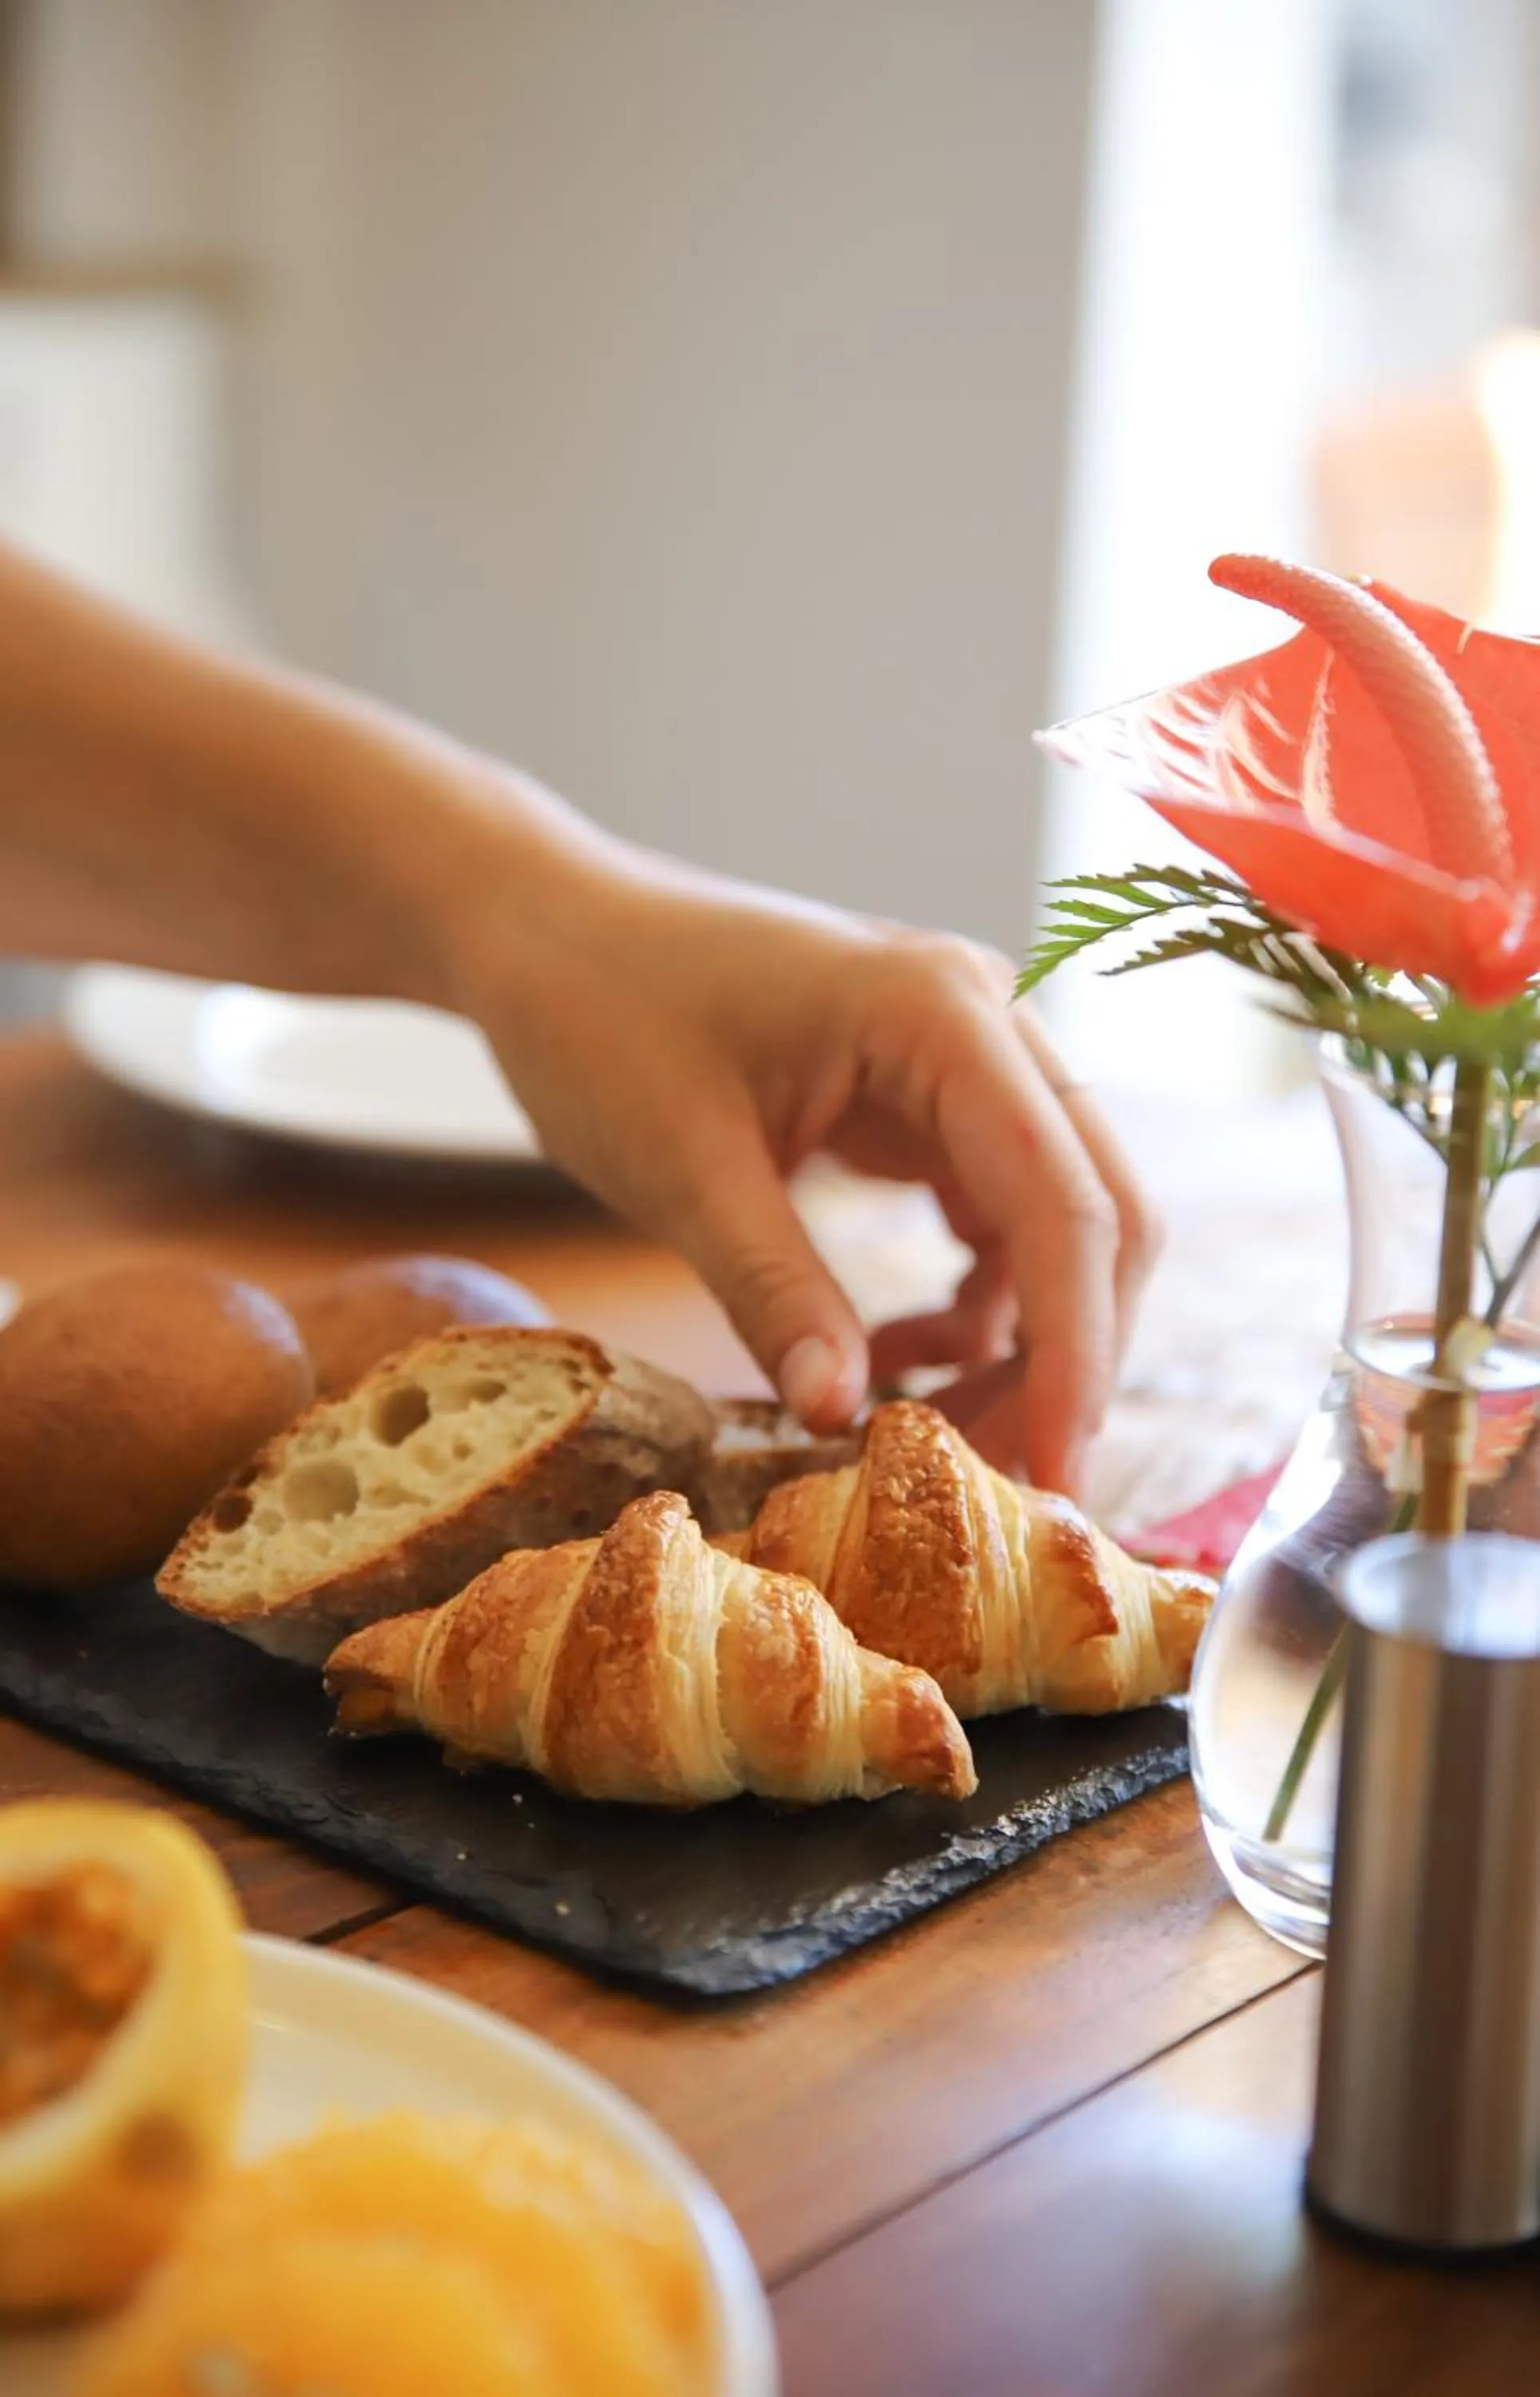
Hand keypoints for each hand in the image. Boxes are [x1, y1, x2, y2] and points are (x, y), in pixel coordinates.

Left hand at [454, 847, 1157, 1493]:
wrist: (546, 931)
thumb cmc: (597, 1015)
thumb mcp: (677, 1167)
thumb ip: (771, 1289)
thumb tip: (841, 1416)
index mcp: (941, 1014)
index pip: (1063, 1202)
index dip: (1075, 1350)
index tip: (1054, 1474)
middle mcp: (987, 1021)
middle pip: (1097, 1213)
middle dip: (1068, 1355)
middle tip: (1009, 1484)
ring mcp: (968, 1058)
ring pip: (1059, 1226)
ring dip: (1023, 1340)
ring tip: (930, 1433)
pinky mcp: (932, 1098)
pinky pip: (999, 1219)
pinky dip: (973, 1305)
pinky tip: (894, 1362)